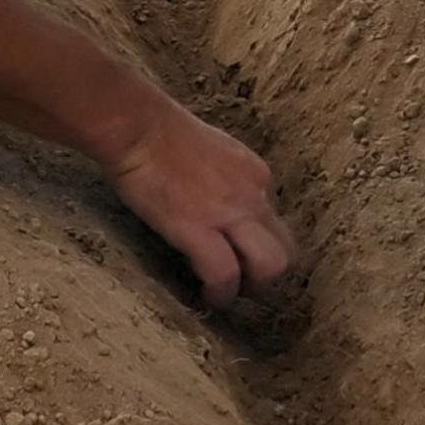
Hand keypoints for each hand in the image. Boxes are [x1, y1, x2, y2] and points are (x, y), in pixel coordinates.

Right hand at [105, 107, 296, 308]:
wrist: (138, 127)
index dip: (256, 245)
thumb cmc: (160, 133)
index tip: (235, 254)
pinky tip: (207, 298)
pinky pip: (225, 276)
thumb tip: (217, 203)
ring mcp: (230, 213)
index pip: (275, 223)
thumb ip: (226, 178)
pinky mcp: (199, 230)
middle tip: (240, 284)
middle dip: (267, 276)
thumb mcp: (214, 151)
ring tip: (226, 294)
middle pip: (287, 251)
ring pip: (271, 267)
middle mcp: (254, 194)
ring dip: (251, 288)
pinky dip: (220, 294)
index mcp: (256, 175)